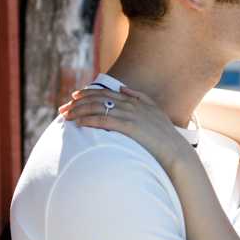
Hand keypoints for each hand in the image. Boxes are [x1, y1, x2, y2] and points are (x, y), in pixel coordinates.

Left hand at [59, 84, 189, 178]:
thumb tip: (124, 89)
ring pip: (99, 107)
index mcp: (135, 100)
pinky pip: (105, 120)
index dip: (88, 93)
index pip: (106, 93)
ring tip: (67, 116)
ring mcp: (130, 115)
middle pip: (99, 98)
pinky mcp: (129, 127)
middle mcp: (131, 104)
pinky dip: (90, 120)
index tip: (74, 97)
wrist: (175, 151)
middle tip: (64, 108)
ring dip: (80, 111)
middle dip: (78, 102)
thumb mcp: (154, 111)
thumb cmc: (164, 137)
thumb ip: (139, 97)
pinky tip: (79, 123)